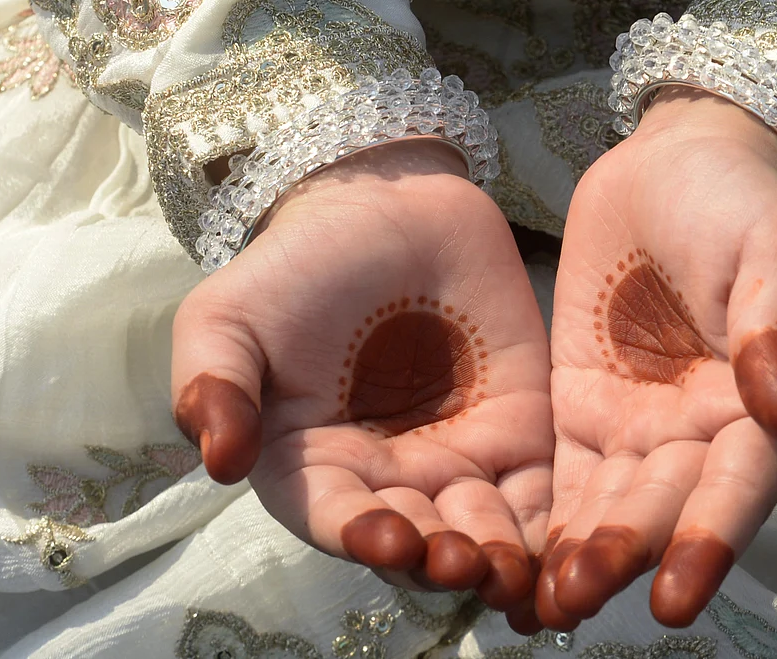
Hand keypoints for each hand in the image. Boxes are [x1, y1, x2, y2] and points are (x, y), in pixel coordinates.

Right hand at [170, 141, 551, 610]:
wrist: (389, 206)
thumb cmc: (298, 266)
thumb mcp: (229, 317)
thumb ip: (213, 384)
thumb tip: (216, 462)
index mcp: (313, 468)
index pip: (336, 517)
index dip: (359, 536)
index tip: (384, 538)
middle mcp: (387, 481)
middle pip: (417, 541)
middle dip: (439, 560)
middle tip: (463, 563)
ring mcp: (457, 461)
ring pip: (480, 531)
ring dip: (497, 560)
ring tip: (513, 570)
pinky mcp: (518, 435)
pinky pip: (536, 493)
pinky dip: (548, 528)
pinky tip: (563, 549)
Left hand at [540, 89, 776, 628]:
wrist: (674, 162)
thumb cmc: (740, 200)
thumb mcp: (775, 249)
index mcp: (762, 403)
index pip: (738, 485)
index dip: (708, 542)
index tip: (671, 600)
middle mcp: (703, 433)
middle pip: (665, 507)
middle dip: (625, 555)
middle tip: (576, 599)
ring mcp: (640, 426)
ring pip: (612, 505)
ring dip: (581, 555)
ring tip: (541, 603)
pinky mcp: (584, 410)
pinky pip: (567, 476)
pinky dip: (548, 521)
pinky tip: (516, 563)